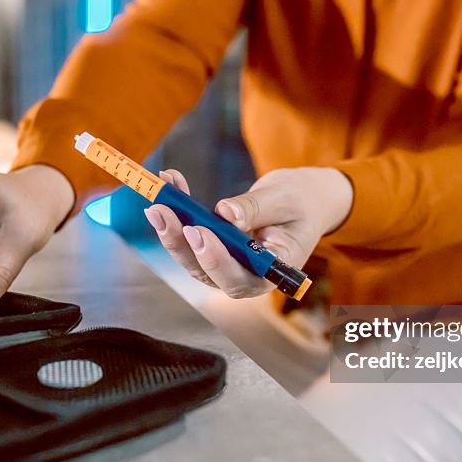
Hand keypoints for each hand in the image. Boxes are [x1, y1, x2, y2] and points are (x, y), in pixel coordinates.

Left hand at [143, 167, 352, 298]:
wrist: (304, 201)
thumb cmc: (301, 203)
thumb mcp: (286, 200)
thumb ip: (256, 209)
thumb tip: (225, 213)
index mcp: (272, 273)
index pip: (239, 279)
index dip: (214, 260)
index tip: (197, 231)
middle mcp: (246, 275)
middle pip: (206, 270)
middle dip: (180, 243)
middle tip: (162, 212)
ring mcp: (227, 263)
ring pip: (191, 256)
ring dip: (170, 229)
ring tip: (157, 199)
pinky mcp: (214, 247)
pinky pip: (190, 234)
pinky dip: (178, 210)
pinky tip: (170, 182)